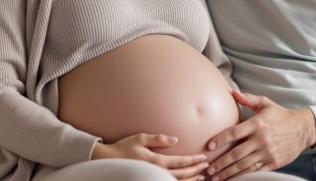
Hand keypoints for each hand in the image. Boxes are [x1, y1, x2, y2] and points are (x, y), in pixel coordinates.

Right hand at [92, 133, 208, 180]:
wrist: (108, 160)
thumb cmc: (124, 147)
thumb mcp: (140, 138)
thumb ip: (159, 139)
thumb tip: (175, 140)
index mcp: (156, 160)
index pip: (180, 162)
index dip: (193, 160)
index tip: (203, 158)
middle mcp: (156, 171)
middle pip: (182, 174)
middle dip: (196, 170)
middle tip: (207, 166)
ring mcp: (153, 177)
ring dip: (191, 180)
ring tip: (202, 176)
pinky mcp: (149, 179)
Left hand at [205, 91, 315, 179]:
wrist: (302, 129)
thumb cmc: (280, 115)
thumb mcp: (265, 103)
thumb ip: (248, 99)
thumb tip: (232, 92)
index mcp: (257, 124)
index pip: (235, 133)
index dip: (221, 140)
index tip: (210, 147)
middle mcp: (261, 139)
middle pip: (237, 153)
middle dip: (221, 163)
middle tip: (208, 169)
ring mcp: (267, 152)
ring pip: (244, 165)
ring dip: (228, 172)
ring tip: (216, 177)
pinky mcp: (273, 163)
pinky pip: (255, 170)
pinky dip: (242, 175)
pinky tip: (233, 178)